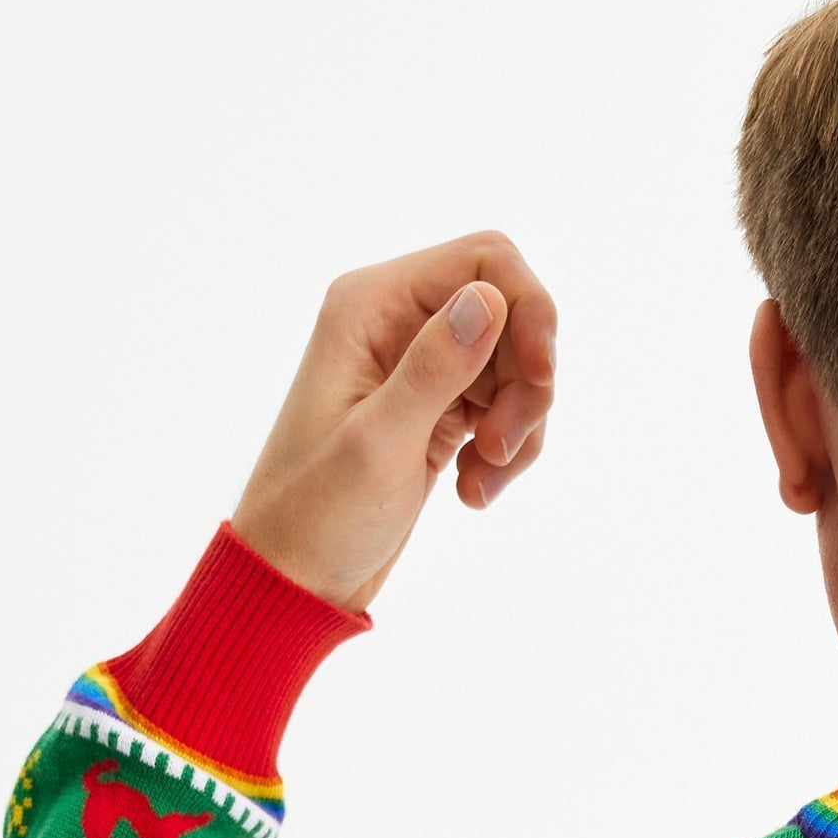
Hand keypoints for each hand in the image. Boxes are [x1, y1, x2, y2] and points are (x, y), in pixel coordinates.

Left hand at [230, 233, 558, 610]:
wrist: (297, 577)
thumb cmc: (317, 514)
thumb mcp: (380, 442)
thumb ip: (435, 367)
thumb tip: (490, 297)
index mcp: (372, 305)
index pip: (486, 260)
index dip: (529, 309)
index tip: (541, 378)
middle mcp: (397, 320)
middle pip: (511, 314)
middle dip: (526, 382)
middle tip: (502, 449)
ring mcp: (420, 363)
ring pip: (516, 366)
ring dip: (521, 425)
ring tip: (482, 481)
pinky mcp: (438, 407)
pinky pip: (504, 406)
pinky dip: (507, 449)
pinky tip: (474, 489)